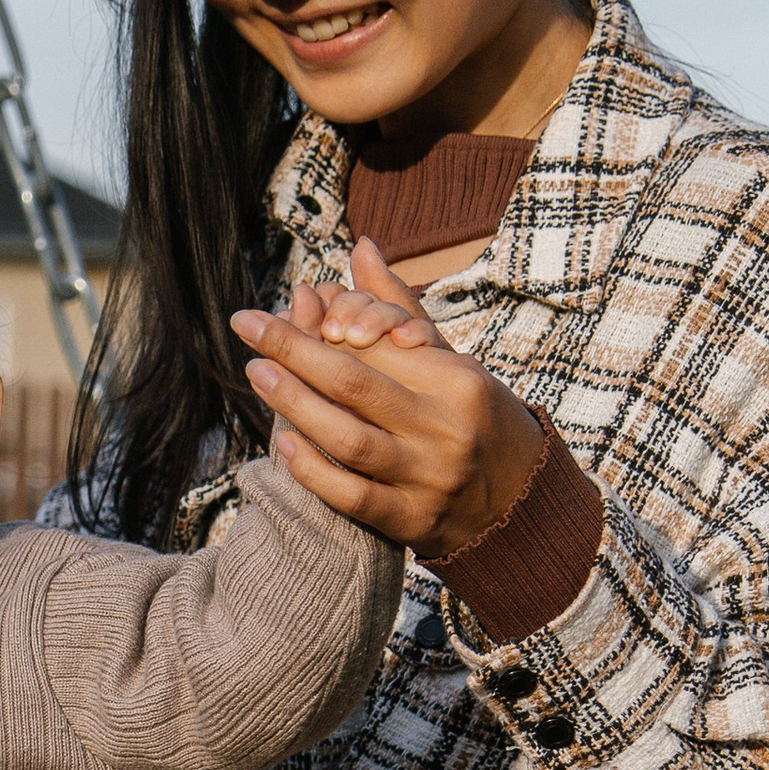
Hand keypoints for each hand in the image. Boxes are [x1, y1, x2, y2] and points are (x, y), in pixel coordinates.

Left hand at [230, 238, 546, 555]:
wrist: (520, 504)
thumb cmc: (474, 419)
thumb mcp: (450, 361)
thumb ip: (399, 308)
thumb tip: (360, 248)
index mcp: (457, 382)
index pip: (376, 346)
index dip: (320, 325)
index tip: (273, 310)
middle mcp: (444, 428)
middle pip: (354, 384)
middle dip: (292, 350)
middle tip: (247, 327)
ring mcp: (429, 478)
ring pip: (348, 439)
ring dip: (294, 404)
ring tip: (258, 373)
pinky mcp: (412, 521)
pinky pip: (352, 496)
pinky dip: (313, 470)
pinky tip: (283, 443)